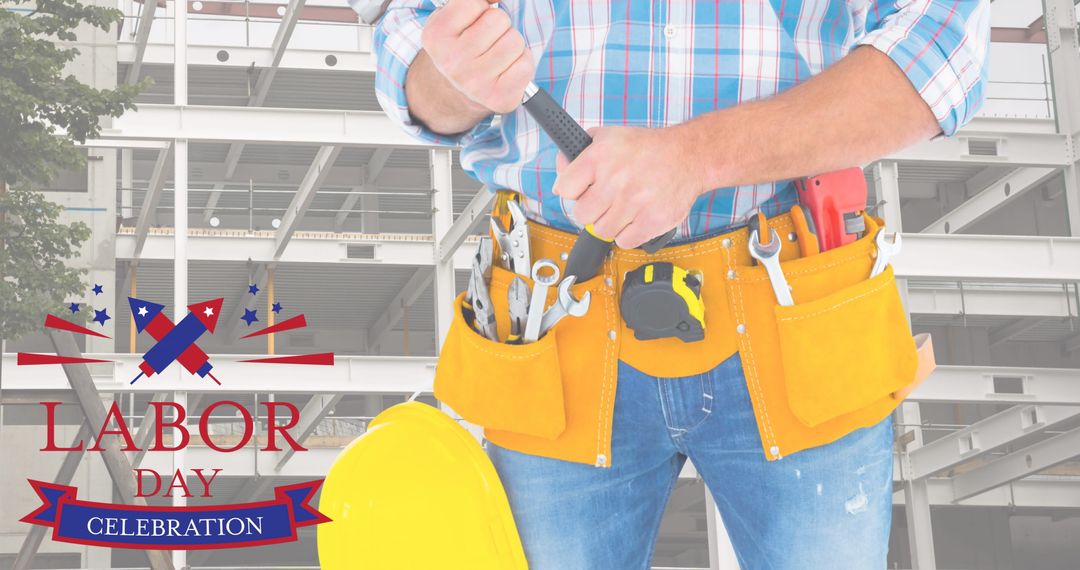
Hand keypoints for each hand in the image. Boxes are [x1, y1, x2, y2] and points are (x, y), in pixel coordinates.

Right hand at [420, 0, 534, 113]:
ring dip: (511, 45)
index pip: (475, 3)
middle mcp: (452, 62)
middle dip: (499, 26)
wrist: (454, 93)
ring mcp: (475, 83)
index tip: (472, 24)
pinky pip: (525, 64)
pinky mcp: (498, 98)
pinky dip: (521, 63)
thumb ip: (476, 0)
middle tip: (487, 42)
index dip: (480, 10)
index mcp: (436, 36)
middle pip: (499, 19)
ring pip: (515, 41)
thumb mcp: (456, 19)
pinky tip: (506, 70)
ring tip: (496, 56)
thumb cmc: (461, 47)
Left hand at [553, 125, 706, 248]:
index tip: (582, 189)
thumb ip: (579, 152)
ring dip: (609, 222)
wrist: (688, 156)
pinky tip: (635, 217)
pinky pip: (623, 241)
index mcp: (600, 157)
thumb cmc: (647, 148)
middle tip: (604, 200)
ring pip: (601, 230)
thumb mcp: (609, 137)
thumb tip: (560, 170)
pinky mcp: (651, 221)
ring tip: (622, 207)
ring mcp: (634, 203)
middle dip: (591, 209)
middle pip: (581, 214)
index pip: (564, 189)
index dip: (572, 190)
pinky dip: (628, 233)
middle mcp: (615, 180)